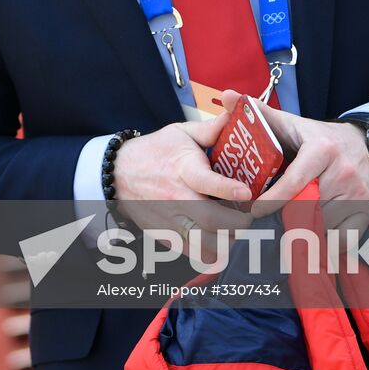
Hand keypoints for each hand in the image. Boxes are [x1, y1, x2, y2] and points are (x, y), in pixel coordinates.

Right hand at [112, 114, 252, 259]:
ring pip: (205, 244)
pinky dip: (212, 252)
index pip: (207, 182)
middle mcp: (177, 198)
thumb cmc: (157, 151)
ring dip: (227, 241)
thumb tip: (236, 115)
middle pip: (211, 221)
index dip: (229, 189)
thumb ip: (211, 129)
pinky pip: (195, 254)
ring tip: (236, 229)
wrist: (120, 174)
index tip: (248, 193)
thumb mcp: (182, 132)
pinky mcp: (167, 237)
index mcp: (183, 169)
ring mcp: (171, 221)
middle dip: (238, 223)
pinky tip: (220, 238)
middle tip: (249, 216)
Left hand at [220, 90, 368, 234]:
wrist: (360, 144)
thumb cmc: (314, 136)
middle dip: (286, 216)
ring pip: (322, 223)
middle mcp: (343, 170)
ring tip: (289, 227)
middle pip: (307, 206)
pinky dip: (327, 241)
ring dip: (305, 229)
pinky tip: (315, 235)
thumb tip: (226, 96)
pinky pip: (343, 238)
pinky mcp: (366, 209)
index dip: (272, 199)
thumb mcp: (289, 122)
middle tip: (267, 225)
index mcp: (321, 149)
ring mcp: (357, 192)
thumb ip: (258, 113)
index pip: (295, 181)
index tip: (254, 210)